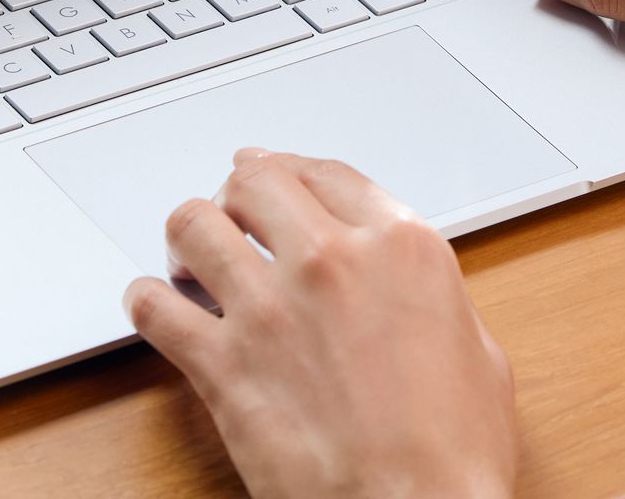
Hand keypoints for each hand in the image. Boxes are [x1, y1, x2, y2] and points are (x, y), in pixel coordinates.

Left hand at [125, 149, 517, 498]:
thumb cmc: (454, 456)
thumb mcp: (478, 352)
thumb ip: (432, 299)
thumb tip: (408, 293)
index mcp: (401, 248)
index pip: (326, 173)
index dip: (289, 168)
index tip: (270, 173)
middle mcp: (332, 262)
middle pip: (255, 181)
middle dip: (236, 194)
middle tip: (230, 216)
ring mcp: (271, 309)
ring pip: (194, 224)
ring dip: (187, 237)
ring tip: (189, 260)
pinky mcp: (224, 364)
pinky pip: (155, 307)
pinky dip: (146, 301)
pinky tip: (157, 307)